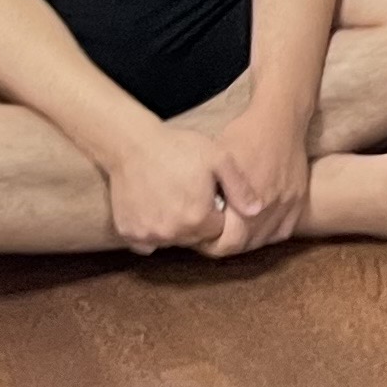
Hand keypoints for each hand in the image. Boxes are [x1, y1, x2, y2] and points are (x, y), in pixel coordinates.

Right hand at [109, 127, 230, 254]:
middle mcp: (171, 234)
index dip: (217, 213)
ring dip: (175, 228)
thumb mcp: (219, 159)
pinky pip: (146, 242)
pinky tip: (154, 208)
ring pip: (171, 241)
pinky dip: (151, 231)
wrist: (133, 144)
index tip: (209, 196)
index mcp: (197, 219)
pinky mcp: (127, 233)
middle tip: (190, 195)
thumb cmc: (179, 148)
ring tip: (172, 199)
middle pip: (194, 238)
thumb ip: (240, 188)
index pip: (217, 231)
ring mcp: (147, 236)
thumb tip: (258, 211)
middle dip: (197, 222)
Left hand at [208, 103, 313, 255]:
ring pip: (263, 240)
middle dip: (225, 243)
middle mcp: (271, 208)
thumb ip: (211, 193)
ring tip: (230, 231)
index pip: (228, 243)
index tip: (199, 235)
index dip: (209, 244)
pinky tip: (254, 228)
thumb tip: (197, 216)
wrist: (281, 117)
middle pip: (245, 245)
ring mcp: (288, 204)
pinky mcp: (299, 199)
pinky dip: (267, 234)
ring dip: (245, 241)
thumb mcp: (218, 160)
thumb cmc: (245, 134)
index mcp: (248, 200)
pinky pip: (282, 231)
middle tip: (211, 235)